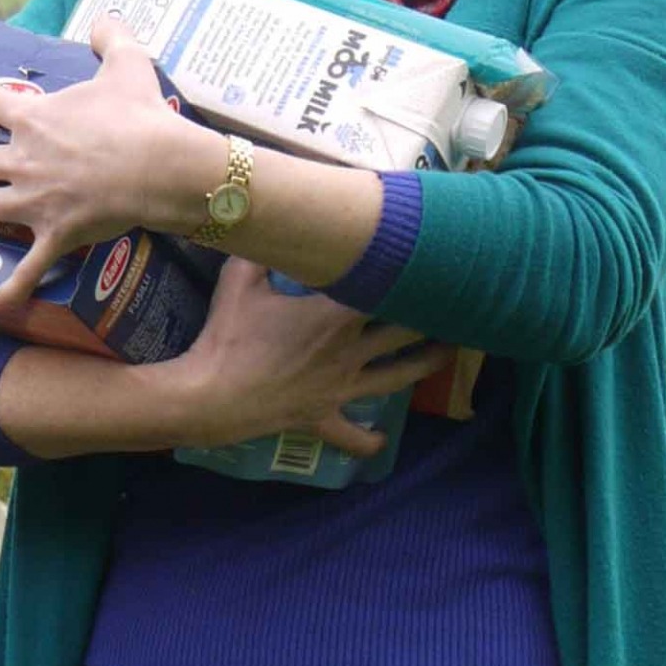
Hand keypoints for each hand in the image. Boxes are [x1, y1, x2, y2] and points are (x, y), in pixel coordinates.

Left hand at [0, 17, 223, 311]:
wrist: (162, 167)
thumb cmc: (142, 117)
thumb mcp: (128, 66)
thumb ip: (113, 38)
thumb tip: (108, 18)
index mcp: (31, 119)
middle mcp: (21, 160)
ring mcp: (32, 201)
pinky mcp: (54, 235)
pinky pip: (27, 267)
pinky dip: (14, 287)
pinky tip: (1, 301)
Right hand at [176, 259, 447, 455]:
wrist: (209, 396)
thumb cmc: (226, 337)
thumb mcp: (238, 282)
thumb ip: (261, 251)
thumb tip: (270, 224)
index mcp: (334, 315)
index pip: (387, 289)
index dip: (414, 273)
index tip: (435, 260)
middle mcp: (349, 351)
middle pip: (405, 332)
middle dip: (434, 317)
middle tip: (456, 303)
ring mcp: (340, 388)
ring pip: (397, 378)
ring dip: (426, 364)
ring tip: (449, 353)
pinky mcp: (322, 418)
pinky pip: (352, 436)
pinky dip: (368, 441)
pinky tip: (382, 439)